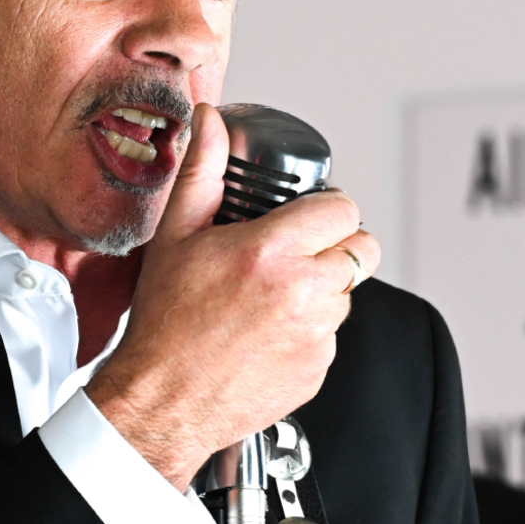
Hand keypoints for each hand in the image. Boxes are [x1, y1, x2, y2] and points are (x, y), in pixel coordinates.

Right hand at [87, 103, 379, 489]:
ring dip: (323, 290)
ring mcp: (315, 336)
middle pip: (362, 250)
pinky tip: (267, 334)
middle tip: (302, 252)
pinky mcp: (317, 369)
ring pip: (347, 294)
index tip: (310, 216)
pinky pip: (330, 337)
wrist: (162, 401)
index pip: (343, 210)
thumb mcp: (176, 237)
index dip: (327, 208)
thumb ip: (203, 171)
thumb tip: (211, 122)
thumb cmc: (164, 325)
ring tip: (273, 297)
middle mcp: (301, 294)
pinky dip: (308, 331)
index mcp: (270, 253)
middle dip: (337, 245)